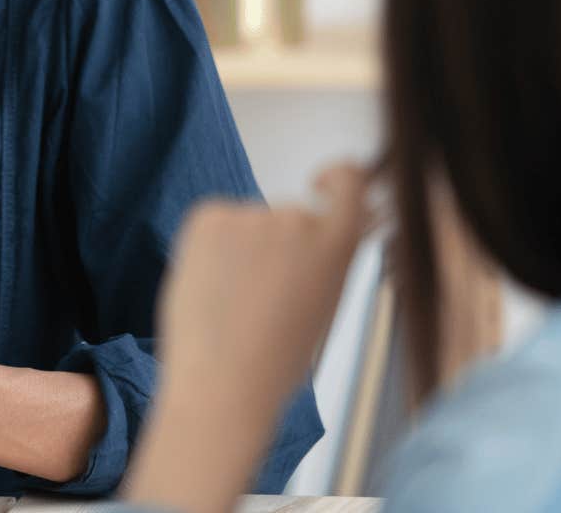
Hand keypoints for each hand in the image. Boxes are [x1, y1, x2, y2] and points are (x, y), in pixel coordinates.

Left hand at [155, 163, 373, 398]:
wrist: (223, 383)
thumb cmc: (275, 359)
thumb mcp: (325, 303)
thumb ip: (332, 257)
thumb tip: (352, 219)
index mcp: (338, 243)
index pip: (349, 181)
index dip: (337, 176)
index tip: (320, 182)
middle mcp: (299, 219)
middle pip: (287, 217)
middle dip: (273, 246)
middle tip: (257, 297)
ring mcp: (252, 214)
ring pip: (247, 226)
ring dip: (239, 251)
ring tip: (231, 303)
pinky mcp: (208, 215)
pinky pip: (213, 223)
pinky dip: (208, 249)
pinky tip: (210, 288)